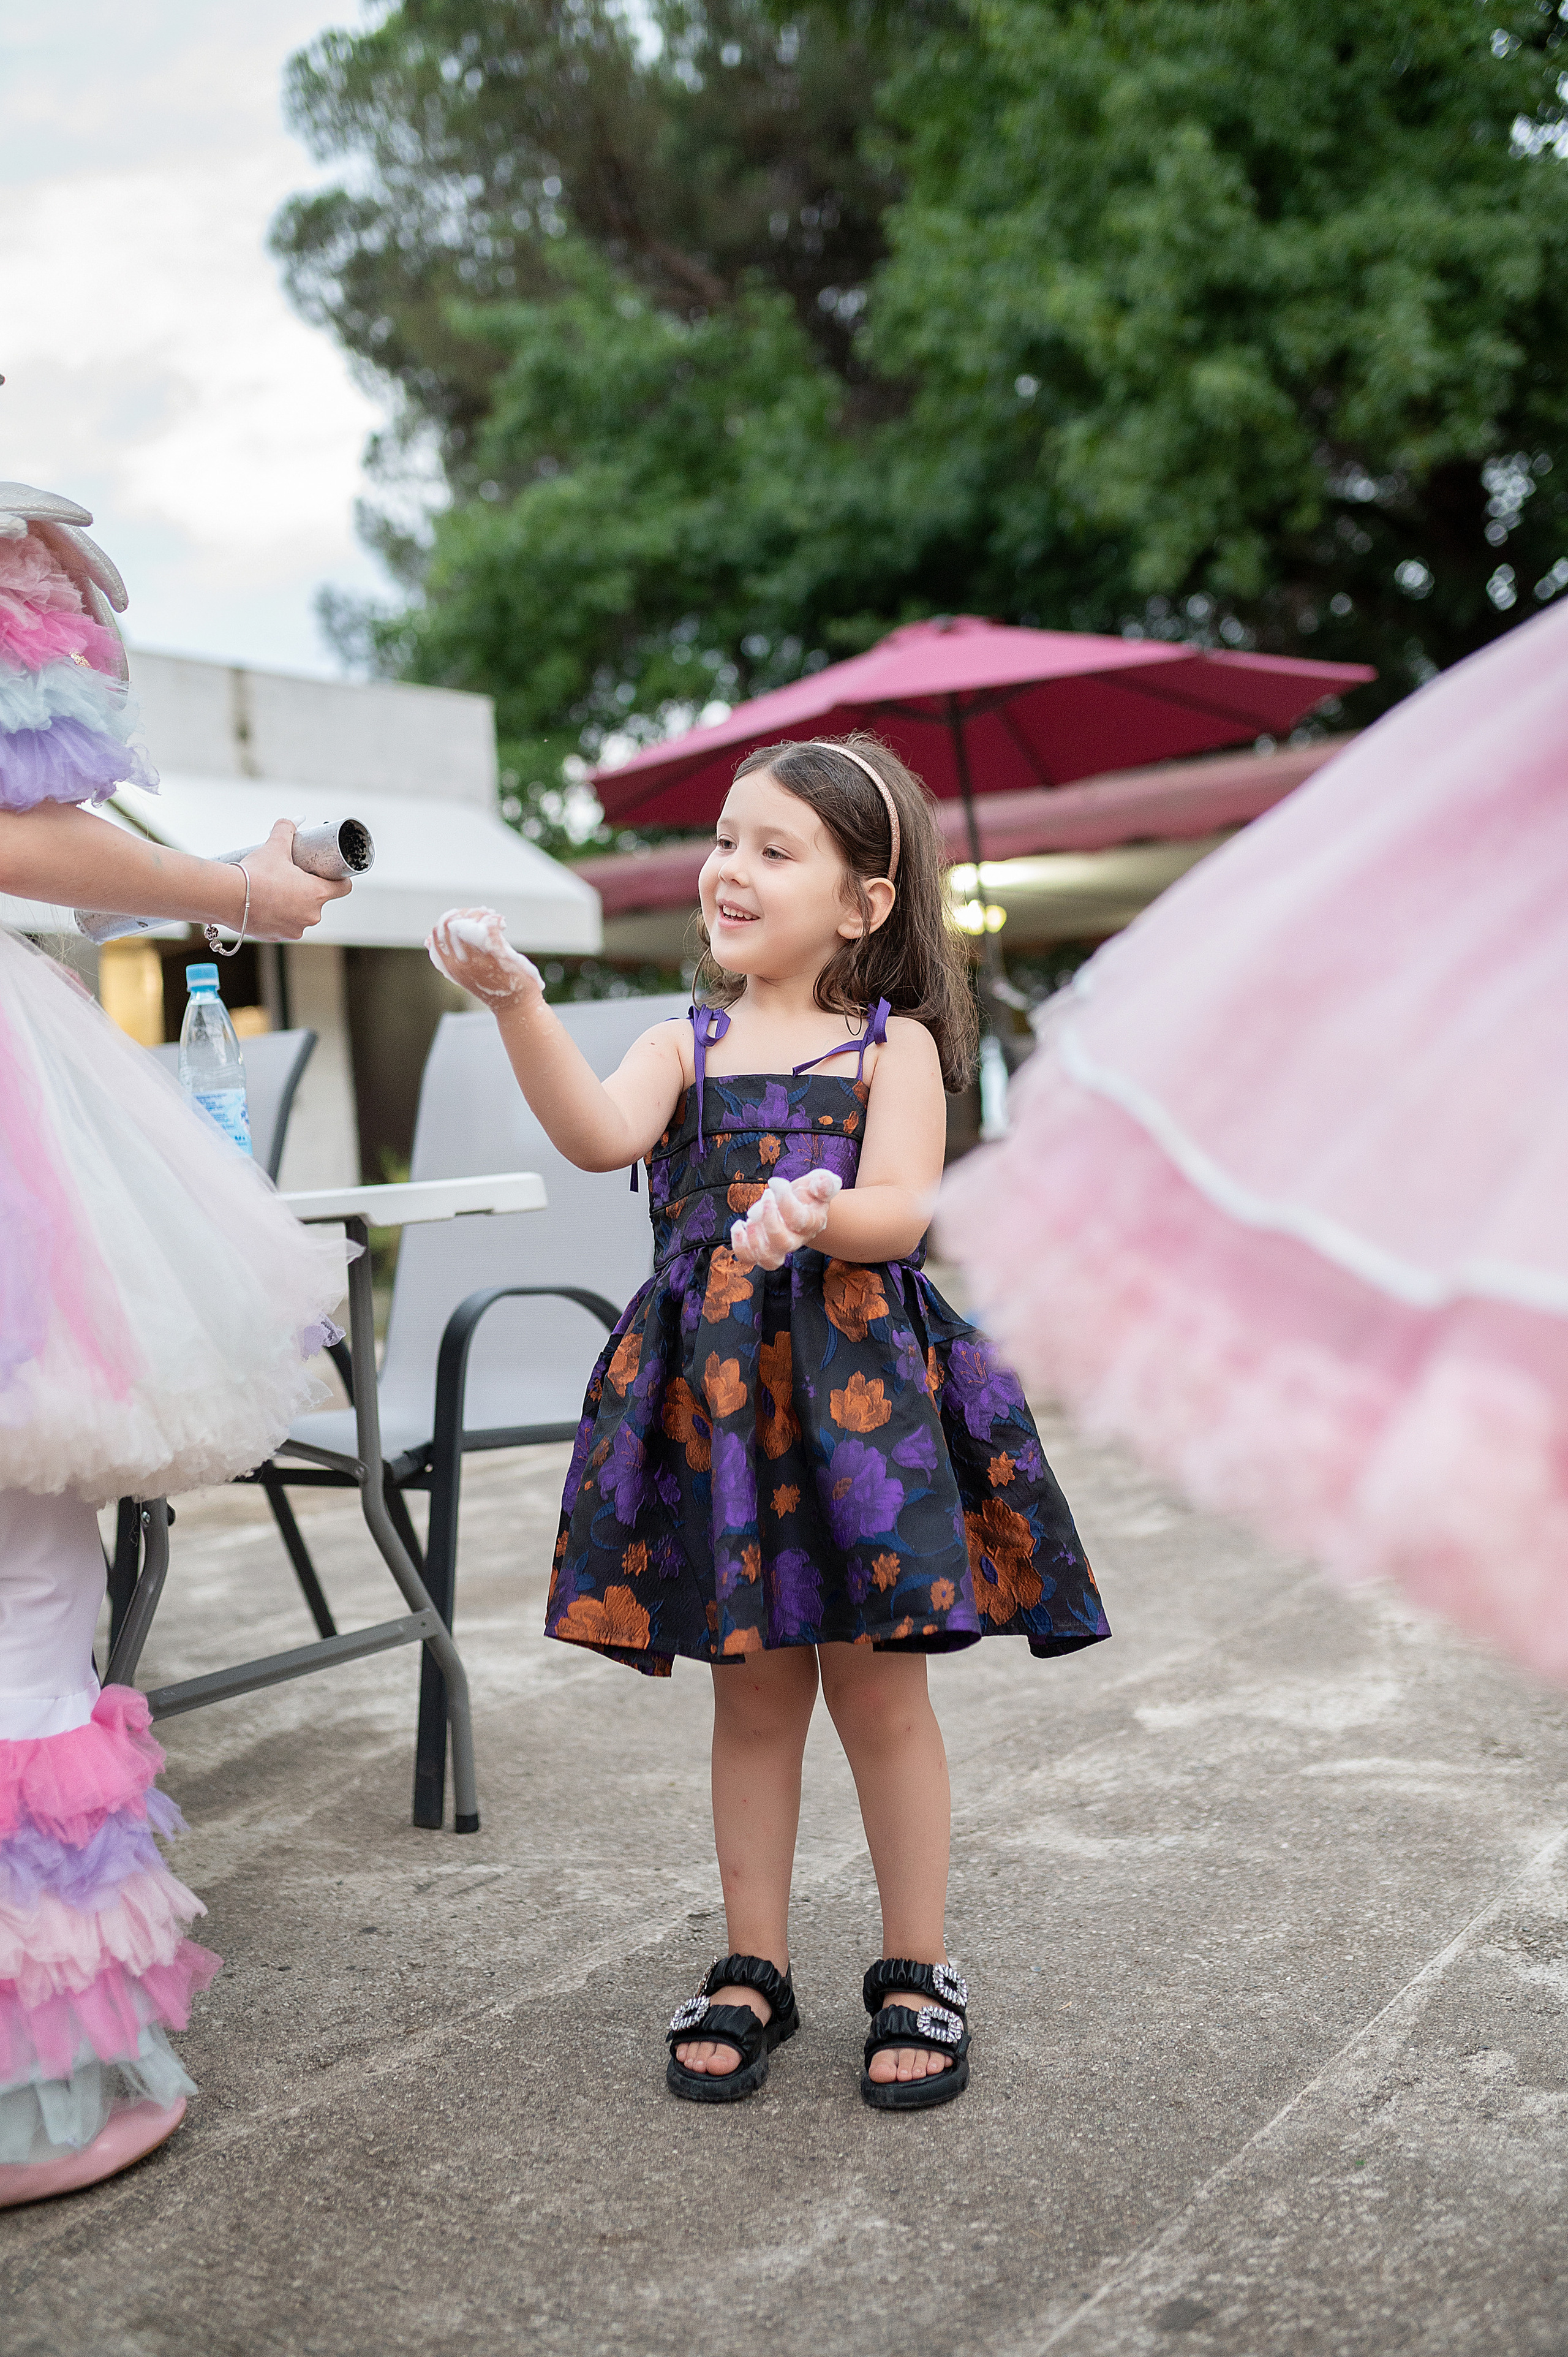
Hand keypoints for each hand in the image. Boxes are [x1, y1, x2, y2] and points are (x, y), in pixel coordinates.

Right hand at [242, 821, 351, 939]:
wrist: (227, 897)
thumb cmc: (255, 873)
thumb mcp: (274, 847)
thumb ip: (286, 830)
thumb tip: (292, 821)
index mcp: (317, 894)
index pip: (343, 888)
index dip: (339, 878)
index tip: (331, 873)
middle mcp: (310, 915)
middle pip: (318, 900)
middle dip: (307, 889)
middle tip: (291, 877)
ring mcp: (294, 929)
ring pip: (299, 913)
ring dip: (292, 904)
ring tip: (275, 891)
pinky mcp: (277, 937)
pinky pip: (283, 925)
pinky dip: (277, 916)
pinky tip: (265, 905)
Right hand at [426, 906, 543, 1007]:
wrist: (514, 1006)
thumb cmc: (490, 985)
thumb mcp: (461, 972)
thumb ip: (447, 956)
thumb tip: (426, 940)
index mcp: (449, 965)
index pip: (438, 932)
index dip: (450, 918)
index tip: (467, 917)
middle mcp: (460, 963)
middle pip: (452, 925)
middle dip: (466, 913)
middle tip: (482, 913)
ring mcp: (478, 960)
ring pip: (470, 924)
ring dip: (481, 914)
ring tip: (492, 916)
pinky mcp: (498, 957)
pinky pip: (490, 928)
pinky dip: (496, 920)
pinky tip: (502, 923)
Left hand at [728, 1170, 841, 1270]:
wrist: (800, 1209)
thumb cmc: (808, 1194)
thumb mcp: (819, 1183)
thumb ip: (824, 1183)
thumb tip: (824, 1183)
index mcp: (812, 1223)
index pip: (799, 1218)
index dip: (784, 1199)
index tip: (775, 1182)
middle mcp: (796, 1240)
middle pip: (784, 1243)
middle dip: (769, 1219)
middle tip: (765, 1196)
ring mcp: (779, 1248)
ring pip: (768, 1258)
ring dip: (754, 1237)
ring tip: (750, 1215)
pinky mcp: (762, 1250)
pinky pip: (750, 1258)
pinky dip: (740, 1246)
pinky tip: (739, 1225)